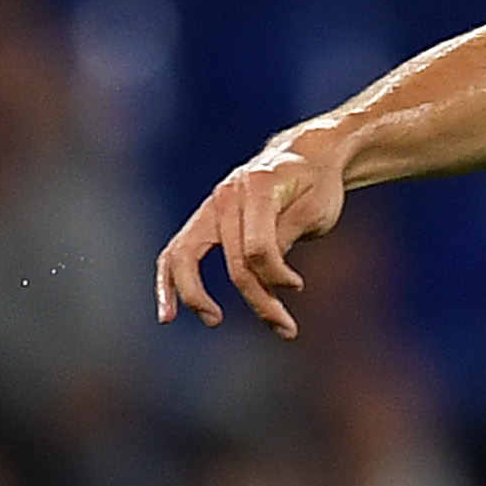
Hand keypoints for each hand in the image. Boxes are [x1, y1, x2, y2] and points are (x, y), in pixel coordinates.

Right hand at [156, 136, 348, 338]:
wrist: (305, 156)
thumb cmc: (317, 184)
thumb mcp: (316, 209)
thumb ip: (285, 238)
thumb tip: (267, 277)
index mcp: (258, 186)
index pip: (259, 248)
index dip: (277, 275)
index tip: (297, 285)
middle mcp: (228, 194)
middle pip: (235, 261)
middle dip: (259, 299)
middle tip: (286, 328)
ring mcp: (211, 206)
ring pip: (188, 257)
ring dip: (197, 296)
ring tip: (213, 319)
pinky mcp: (204, 220)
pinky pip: (176, 252)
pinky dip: (169, 282)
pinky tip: (168, 313)